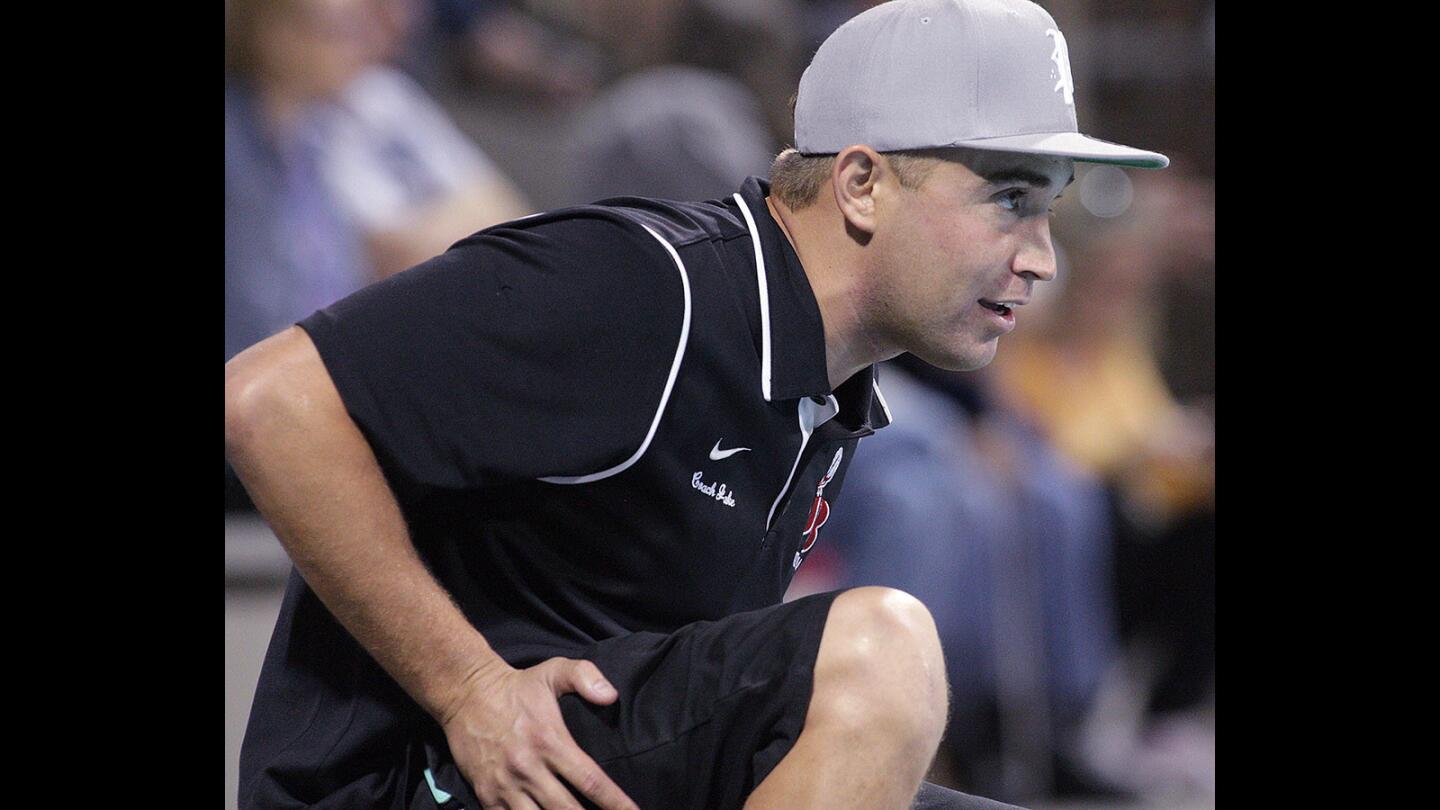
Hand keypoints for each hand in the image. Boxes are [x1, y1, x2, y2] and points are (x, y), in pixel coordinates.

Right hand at [440, 657, 639, 809]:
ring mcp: (506, 785)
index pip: (590, 780)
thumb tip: (611, 696)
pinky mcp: (487, 794)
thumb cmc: (517, 686)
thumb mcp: (553, 671)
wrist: (466, 694)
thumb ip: (585, 677)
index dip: (614, 802)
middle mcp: (529, 768)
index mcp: (550, 741)